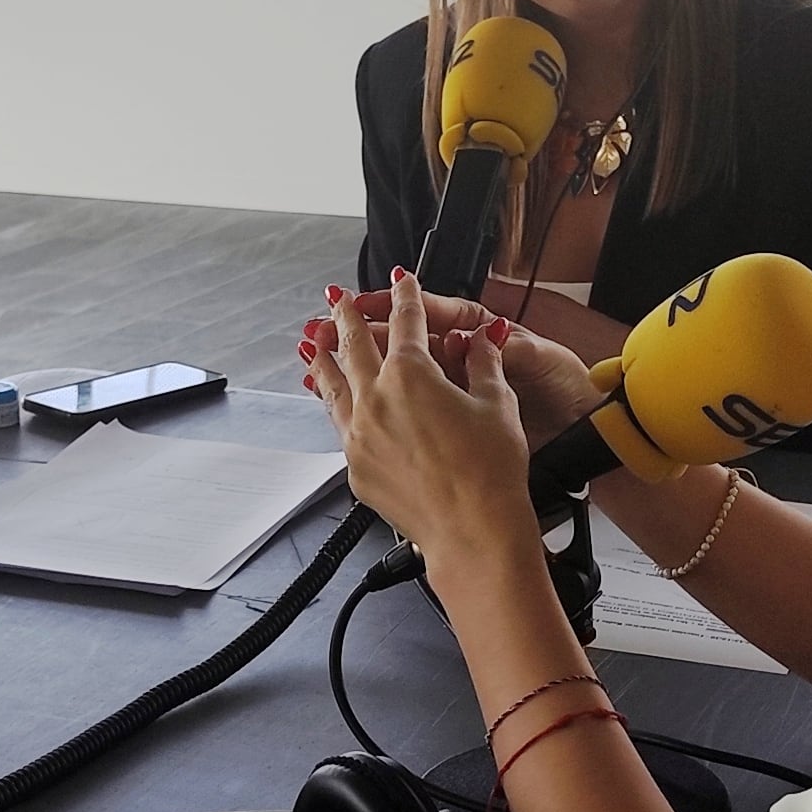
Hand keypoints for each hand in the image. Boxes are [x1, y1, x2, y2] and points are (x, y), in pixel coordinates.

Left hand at [299, 284, 602, 451]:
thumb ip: (484, 363)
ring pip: (331, 383)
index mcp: (413, 374)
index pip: (406, 322)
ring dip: (323, 356)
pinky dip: (331, 402)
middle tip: (339, 298)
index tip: (402, 280)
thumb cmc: (491, 472)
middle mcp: (376, 398)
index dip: (405, 296)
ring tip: (313, 341)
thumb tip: (482, 337)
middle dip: (347, 315)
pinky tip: (330, 398)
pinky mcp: (355, 466)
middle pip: (354, 344)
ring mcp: (359, 433)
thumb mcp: (498, 405)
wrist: (473, 531)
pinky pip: (337, 423)